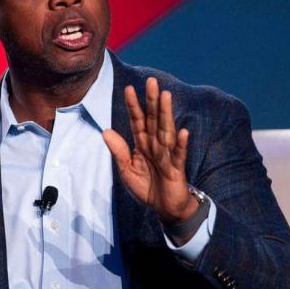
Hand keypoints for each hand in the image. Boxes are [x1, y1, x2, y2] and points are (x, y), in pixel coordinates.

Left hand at [103, 77, 196, 224]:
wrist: (165, 208)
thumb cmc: (147, 186)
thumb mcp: (127, 170)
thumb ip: (119, 151)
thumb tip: (106, 131)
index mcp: (143, 144)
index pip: (138, 121)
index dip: (134, 105)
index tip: (129, 88)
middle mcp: (156, 145)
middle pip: (153, 120)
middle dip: (152, 101)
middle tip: (152, 81)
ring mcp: (168, 155)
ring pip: (166, 131)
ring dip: (166, 114)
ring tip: (166, 96)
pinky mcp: (177, 169)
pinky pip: (179, 155)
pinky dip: (181, 144)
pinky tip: (183, 132)